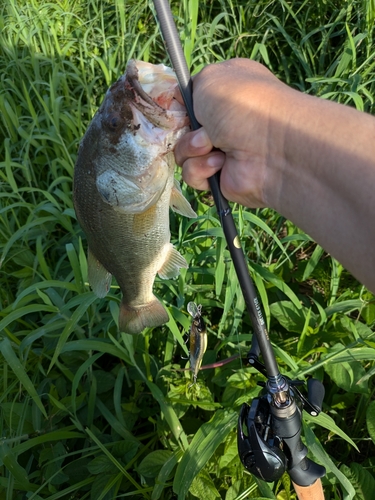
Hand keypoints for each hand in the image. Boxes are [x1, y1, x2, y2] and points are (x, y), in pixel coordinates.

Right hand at [174, 58, 295, 207]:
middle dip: (185, 129)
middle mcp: (224, 120)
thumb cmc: (242, 104)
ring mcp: (222, 149)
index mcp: (225, 91)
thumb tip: (182, 101)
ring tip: (216, 146)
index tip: (178, 107)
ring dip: (192, 149)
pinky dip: (202, 168)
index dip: (180, 105)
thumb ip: (190, 86)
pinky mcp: (219, 176)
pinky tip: (221, 163)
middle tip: (201, 128)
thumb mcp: (210, 78)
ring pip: (183, 152)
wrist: (271, 146)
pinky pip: (192, 174)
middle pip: (183, 128)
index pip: (190, 99)